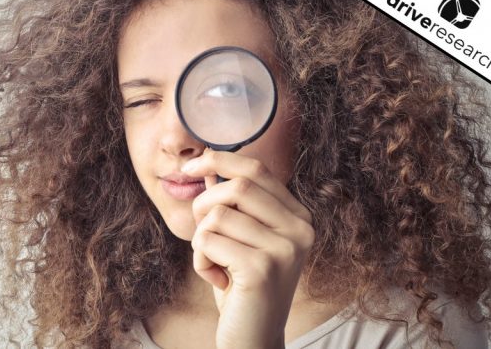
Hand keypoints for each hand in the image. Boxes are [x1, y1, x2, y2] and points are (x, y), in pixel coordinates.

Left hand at [182, 149, 314, 348]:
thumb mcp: (240, 238)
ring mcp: (284, 249)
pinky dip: (200, 261)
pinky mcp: (261, 269)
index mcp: (299, 217)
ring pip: (216, 215)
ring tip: (216, 264)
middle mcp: (299, 230)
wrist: (253, 338)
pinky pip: (207, 242)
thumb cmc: (243, 286)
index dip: (219, 161)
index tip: (190, 168)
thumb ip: (231, 203)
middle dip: (203, 206)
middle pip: (236, 187)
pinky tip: (217, 280)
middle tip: (202, 234)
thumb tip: (208, 164)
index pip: (257, 170)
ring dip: (201, 240)